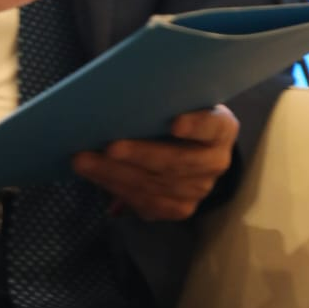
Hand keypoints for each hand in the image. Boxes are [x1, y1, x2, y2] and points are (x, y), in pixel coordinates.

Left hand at [73, 104, 239, 221]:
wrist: (193, 149)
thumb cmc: (177, 115)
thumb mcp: (178, 104)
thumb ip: (162, 103)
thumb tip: (122, 98)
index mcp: (222, 129)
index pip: (213, 125)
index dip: (197, 125)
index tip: (175, 124)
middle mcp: (216, 161)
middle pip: (176, 161)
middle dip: (139, 155)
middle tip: (108, 147)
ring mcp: (201, 189)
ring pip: (156, 185)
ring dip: (116, 174)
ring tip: (87, 162)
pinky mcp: (182, 209)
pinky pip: (147, 203)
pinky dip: (117, 190)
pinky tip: (97, 178)